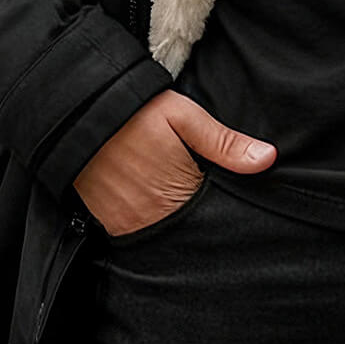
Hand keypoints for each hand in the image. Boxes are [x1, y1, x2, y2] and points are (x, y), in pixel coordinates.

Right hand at [72, 90, 275, 236]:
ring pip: (164, 231)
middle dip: (198, 212)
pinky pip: (138, 230)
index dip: (220, 203)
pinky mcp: (107, 222)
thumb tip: (269, 159)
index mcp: (177, 194)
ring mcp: (126, 224)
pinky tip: (151, 195)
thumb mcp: (184, 117)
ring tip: (173, 189)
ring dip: (173, 216)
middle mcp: (151, 218)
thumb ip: (225, 143)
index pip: (213, 214)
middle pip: (189, 226)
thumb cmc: (134, 112)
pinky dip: (148, 217)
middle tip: (195, 186)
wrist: (75, 115)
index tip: (222, 190)